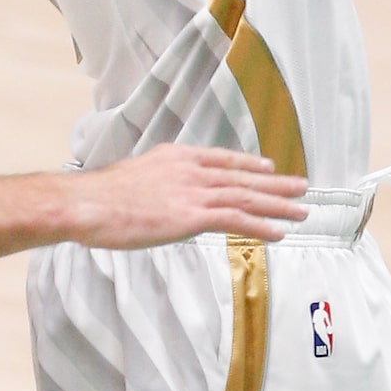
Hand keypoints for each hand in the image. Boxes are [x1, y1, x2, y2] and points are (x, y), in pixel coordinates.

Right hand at [68, 142, 307, 247]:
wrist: (89, 203)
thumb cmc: (102, 197)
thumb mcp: (134, 178)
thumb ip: (157, 183)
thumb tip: (164, 197)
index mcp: (175, 157)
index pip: (221, 159)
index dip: (248, 164)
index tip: (268, 167)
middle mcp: (190, 170)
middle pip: (241, 176)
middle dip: (274, 183)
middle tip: (301, 186)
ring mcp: (192, 192)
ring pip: (245, 197)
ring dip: (277, 205)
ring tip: (301, 212)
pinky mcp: (192, 216)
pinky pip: (235, 220)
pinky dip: (260, 226)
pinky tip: (278, 233)